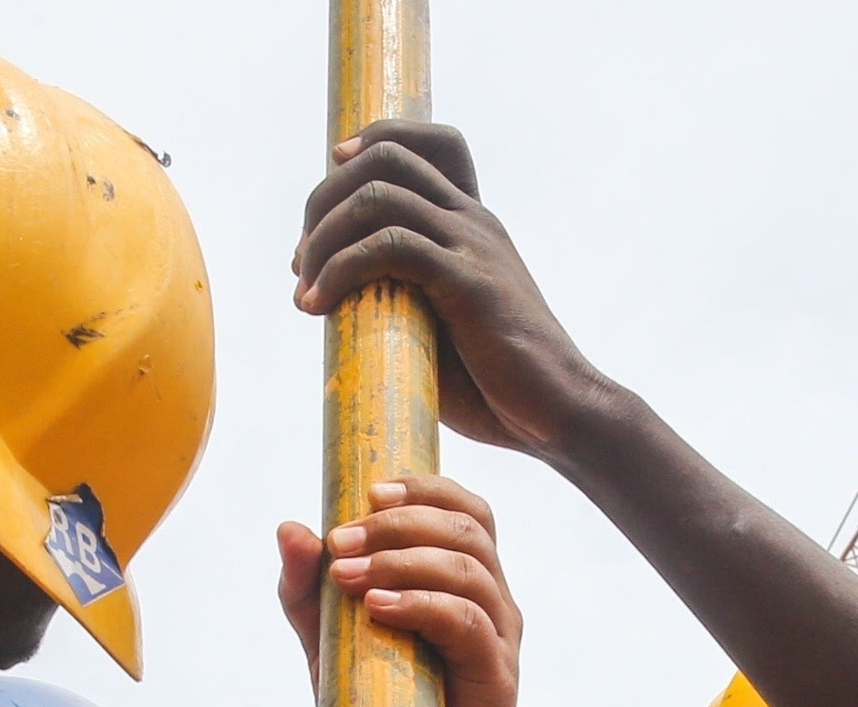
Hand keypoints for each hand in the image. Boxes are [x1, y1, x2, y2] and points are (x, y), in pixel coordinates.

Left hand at [276, 471, 523, 706]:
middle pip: (467, 528)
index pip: (465, 510)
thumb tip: (291, 528)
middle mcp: (492, 601)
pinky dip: (420, 604)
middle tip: (340, 541)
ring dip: (401, 560)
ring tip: (346, 576)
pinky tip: (376, 608)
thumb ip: (309, 590)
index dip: (425, 487)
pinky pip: (466, 621)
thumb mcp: (332, 643)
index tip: (368, 490)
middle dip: (398, 523)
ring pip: (468, 568)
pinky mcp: (496, 677)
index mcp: (464, 582)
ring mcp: (499, 638)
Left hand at [294, 122, 610, 456]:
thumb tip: (333, 303)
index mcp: (471, 223)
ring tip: (304, 288)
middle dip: (324, 201)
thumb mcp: (435, 328)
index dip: (370, 144)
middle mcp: (473, 220)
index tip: (329, 191)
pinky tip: (319, 306)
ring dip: (323, 238)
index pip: (429, 142)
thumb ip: (398, 299)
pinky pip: (389, 246)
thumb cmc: (496, 386)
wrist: (556, 413)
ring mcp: (472, 245)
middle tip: (301, 261)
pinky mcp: (468, 280)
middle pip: (384, 158)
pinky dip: (340, 269)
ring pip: (377, 195)